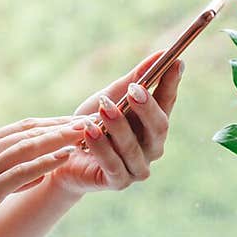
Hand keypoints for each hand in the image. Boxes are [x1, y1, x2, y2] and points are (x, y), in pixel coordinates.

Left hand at [13, 52, 183, 197]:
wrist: (62, 157)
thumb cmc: (91, 124)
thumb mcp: (109, 97)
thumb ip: (134, 79)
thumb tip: (161, 54)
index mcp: (153, 125)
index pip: (167, 102)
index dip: (171, 83)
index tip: (173, 62)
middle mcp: (152, 148)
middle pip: (159, 127)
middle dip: (146, 107)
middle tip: (133, 89)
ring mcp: (137, 168)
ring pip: (133, 146)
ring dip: (118, 125)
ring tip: (103, 108)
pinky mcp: (118, 182)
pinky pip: (113, 164)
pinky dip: (101, 146)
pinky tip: (89, 130)